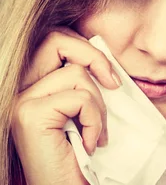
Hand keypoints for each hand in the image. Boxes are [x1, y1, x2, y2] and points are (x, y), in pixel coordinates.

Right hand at [10, 27, 120, 184]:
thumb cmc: (80, 156)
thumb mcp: (83, 112)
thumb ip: (84, 84)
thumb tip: (105, 57)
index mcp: (32, 86)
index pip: (53, 42)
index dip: (86, 49)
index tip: (110, 77)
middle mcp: (20, 90)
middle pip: (56, 41)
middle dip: (95, 58)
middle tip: (114, 86)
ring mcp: (22, 101)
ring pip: (77, 74)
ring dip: (98, 106)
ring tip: (95, 133)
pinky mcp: (31, 114)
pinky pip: (80, 98)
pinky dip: (94, 120)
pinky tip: (90, 143)